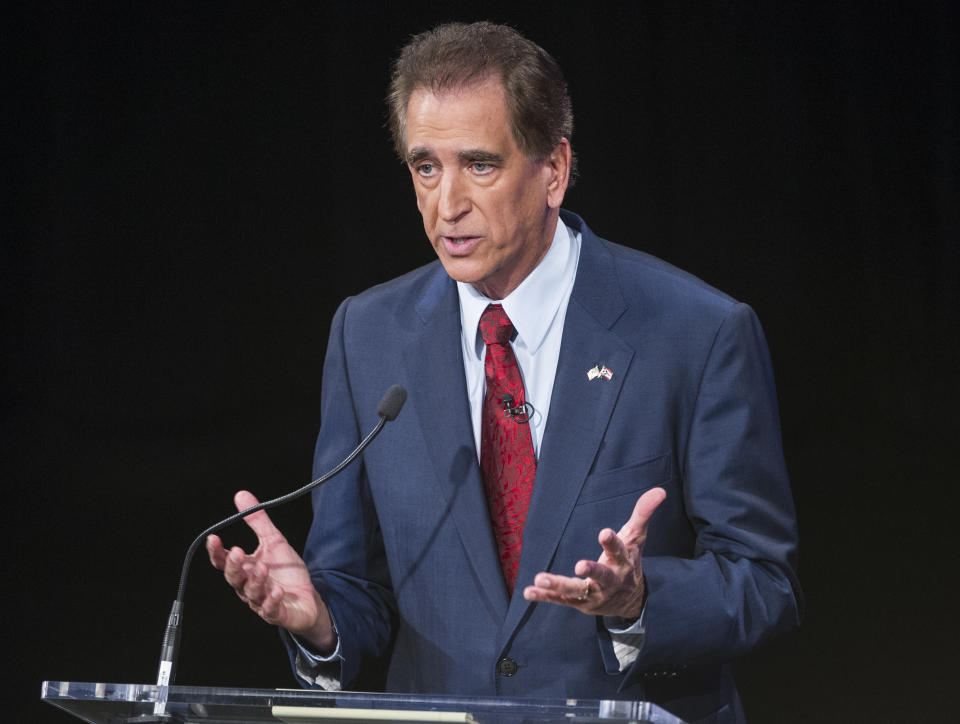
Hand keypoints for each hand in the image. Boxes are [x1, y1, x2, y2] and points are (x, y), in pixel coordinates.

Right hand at [206, 490, 335, 651]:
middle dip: (233, 566)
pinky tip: (277, 590)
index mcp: (245, 568)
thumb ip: (257, 521)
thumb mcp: (274, 541)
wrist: (307, 597)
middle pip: (234, 578)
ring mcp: (261, 601)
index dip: (216, 552)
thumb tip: (241, 495)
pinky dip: (272, 601)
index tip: (213, 538)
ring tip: (262, 568)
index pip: (224, 561)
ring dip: (255, 581)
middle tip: (236, 553)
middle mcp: (248, 586)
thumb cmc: (286, 571)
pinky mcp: (277, 614)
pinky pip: (270, 610)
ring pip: (251, 593)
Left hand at [522, 487, 665, 618]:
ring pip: (576, 591)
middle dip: (591, 570)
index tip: (604, 532)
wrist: (630, 601)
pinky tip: (529, 591)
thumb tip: (660, 490)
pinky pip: (561, 600)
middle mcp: (610, 581)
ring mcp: (594, 594)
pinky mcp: (580, 603)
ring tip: (540, 578)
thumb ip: (643, 513)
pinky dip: (545, 596)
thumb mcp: (636, 537)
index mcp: (623, 562)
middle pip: (602, 576)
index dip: (612, 542)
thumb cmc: (629, 560)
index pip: (619, 551)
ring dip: (558, 585)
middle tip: (579, 566)